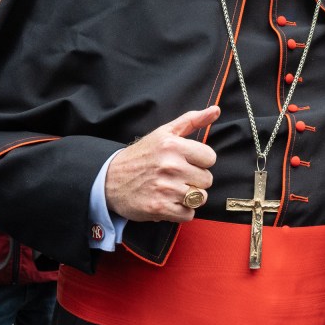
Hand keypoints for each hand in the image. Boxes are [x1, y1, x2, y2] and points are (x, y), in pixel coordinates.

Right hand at [103, 106, 220, 221]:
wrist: (109, 179)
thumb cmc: (141, 156)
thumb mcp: (164, 133)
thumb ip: (191, 121)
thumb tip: (216, 110)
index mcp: (173, 145)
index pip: (210, 158)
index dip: (200, 161)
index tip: (186, 162)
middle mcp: (170, 166)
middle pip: (207, 180)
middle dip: (194, 180)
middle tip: (177, 177)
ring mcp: (165, 188)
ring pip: (200, 198)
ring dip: (189, 197)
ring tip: (173, 189)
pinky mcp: (160, 208)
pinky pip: (188, 214)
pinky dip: (180, 211)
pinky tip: (168, 201)